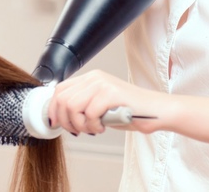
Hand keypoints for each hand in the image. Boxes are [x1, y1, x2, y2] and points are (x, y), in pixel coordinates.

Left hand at [47, 70, 166, 135]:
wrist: (155, 111)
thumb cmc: (129, 111)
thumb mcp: (100, 105)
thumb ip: (82, 105)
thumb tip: (60, 116)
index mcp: (90, 78)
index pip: (60, 89)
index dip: (53, 108)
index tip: (56, 123)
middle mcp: (94, 77)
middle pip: (62, 99)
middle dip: (65, 121)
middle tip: (78, 130)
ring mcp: (102, 84)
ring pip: (72, 106)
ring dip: (80, 125)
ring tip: (93, 129)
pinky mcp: (111, 94)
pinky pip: (89, 113)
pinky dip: (93, 126)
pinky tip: (103, 127)